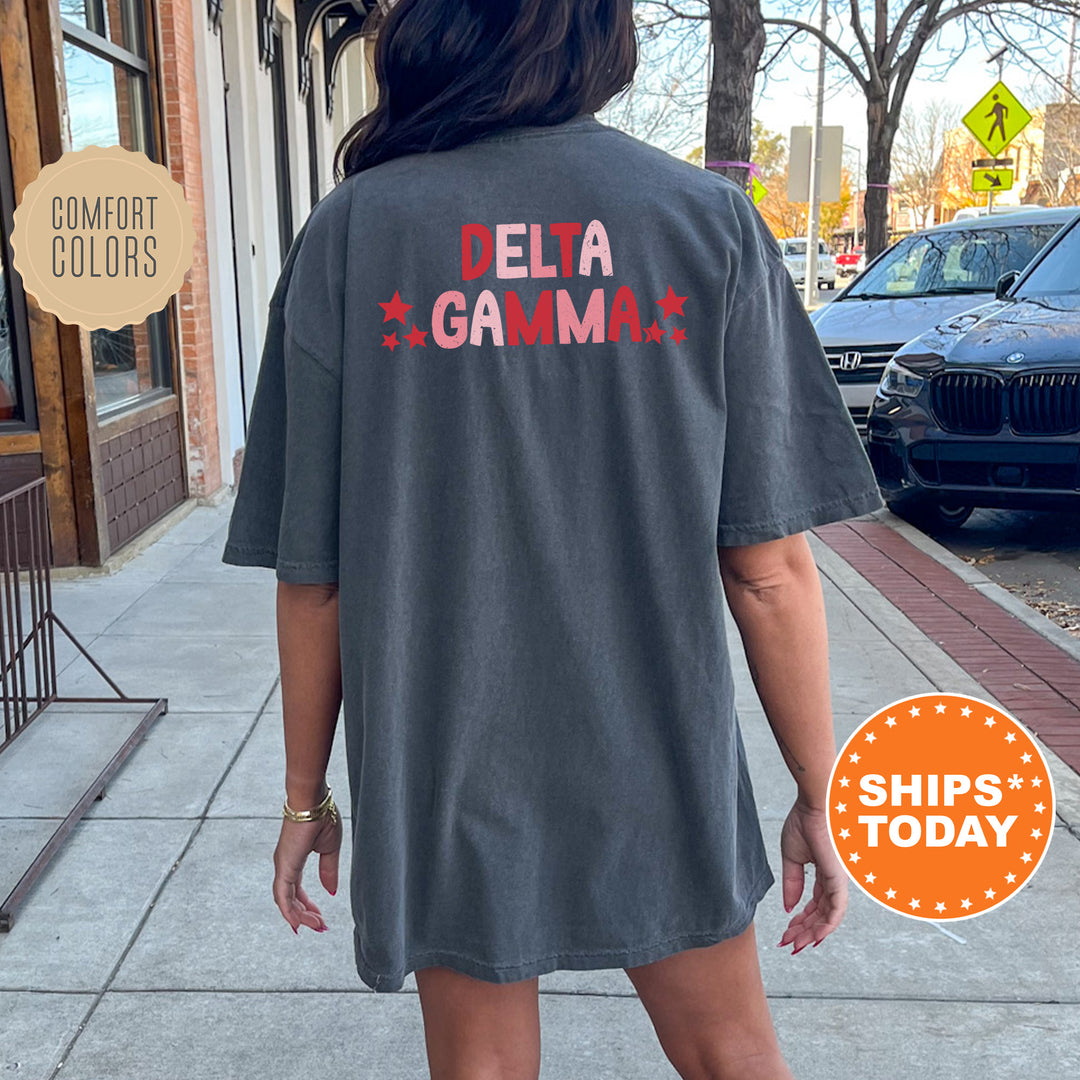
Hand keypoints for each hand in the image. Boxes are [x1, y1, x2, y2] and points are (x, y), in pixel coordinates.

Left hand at [272, 809, 341, 934]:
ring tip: (316, 925)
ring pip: (285, 902)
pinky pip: (283, 896)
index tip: (319, 917)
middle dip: (304, 916)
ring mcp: (283, 866)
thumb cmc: (322, 816)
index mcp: (294, 860)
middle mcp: (285, 865)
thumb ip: (328, 871)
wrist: (314, 801)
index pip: (297, 890)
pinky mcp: (284, 866)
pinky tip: (299, 922)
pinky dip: (290, 911)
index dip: (307, 906)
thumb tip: (331, 891)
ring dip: (300, 917)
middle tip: (320, 926)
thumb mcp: (329, 849)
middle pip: (290, 900)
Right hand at [777, 796, 847, 952]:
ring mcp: (838, 882)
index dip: (800, 919)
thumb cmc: (804, 822)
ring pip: (828, 917)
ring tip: (796, 945)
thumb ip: (791, 883)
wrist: (814, 804)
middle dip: (803, 931)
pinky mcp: (839, 880)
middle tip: (789, 944)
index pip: (814, 903)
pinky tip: (813, 937)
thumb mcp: (791, 857)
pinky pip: (836, 910)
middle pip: (820, 914)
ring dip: (811, 933)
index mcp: (823, 873)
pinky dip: (825, 926)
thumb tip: (788, 907)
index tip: (786, 932)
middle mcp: (834, 881)